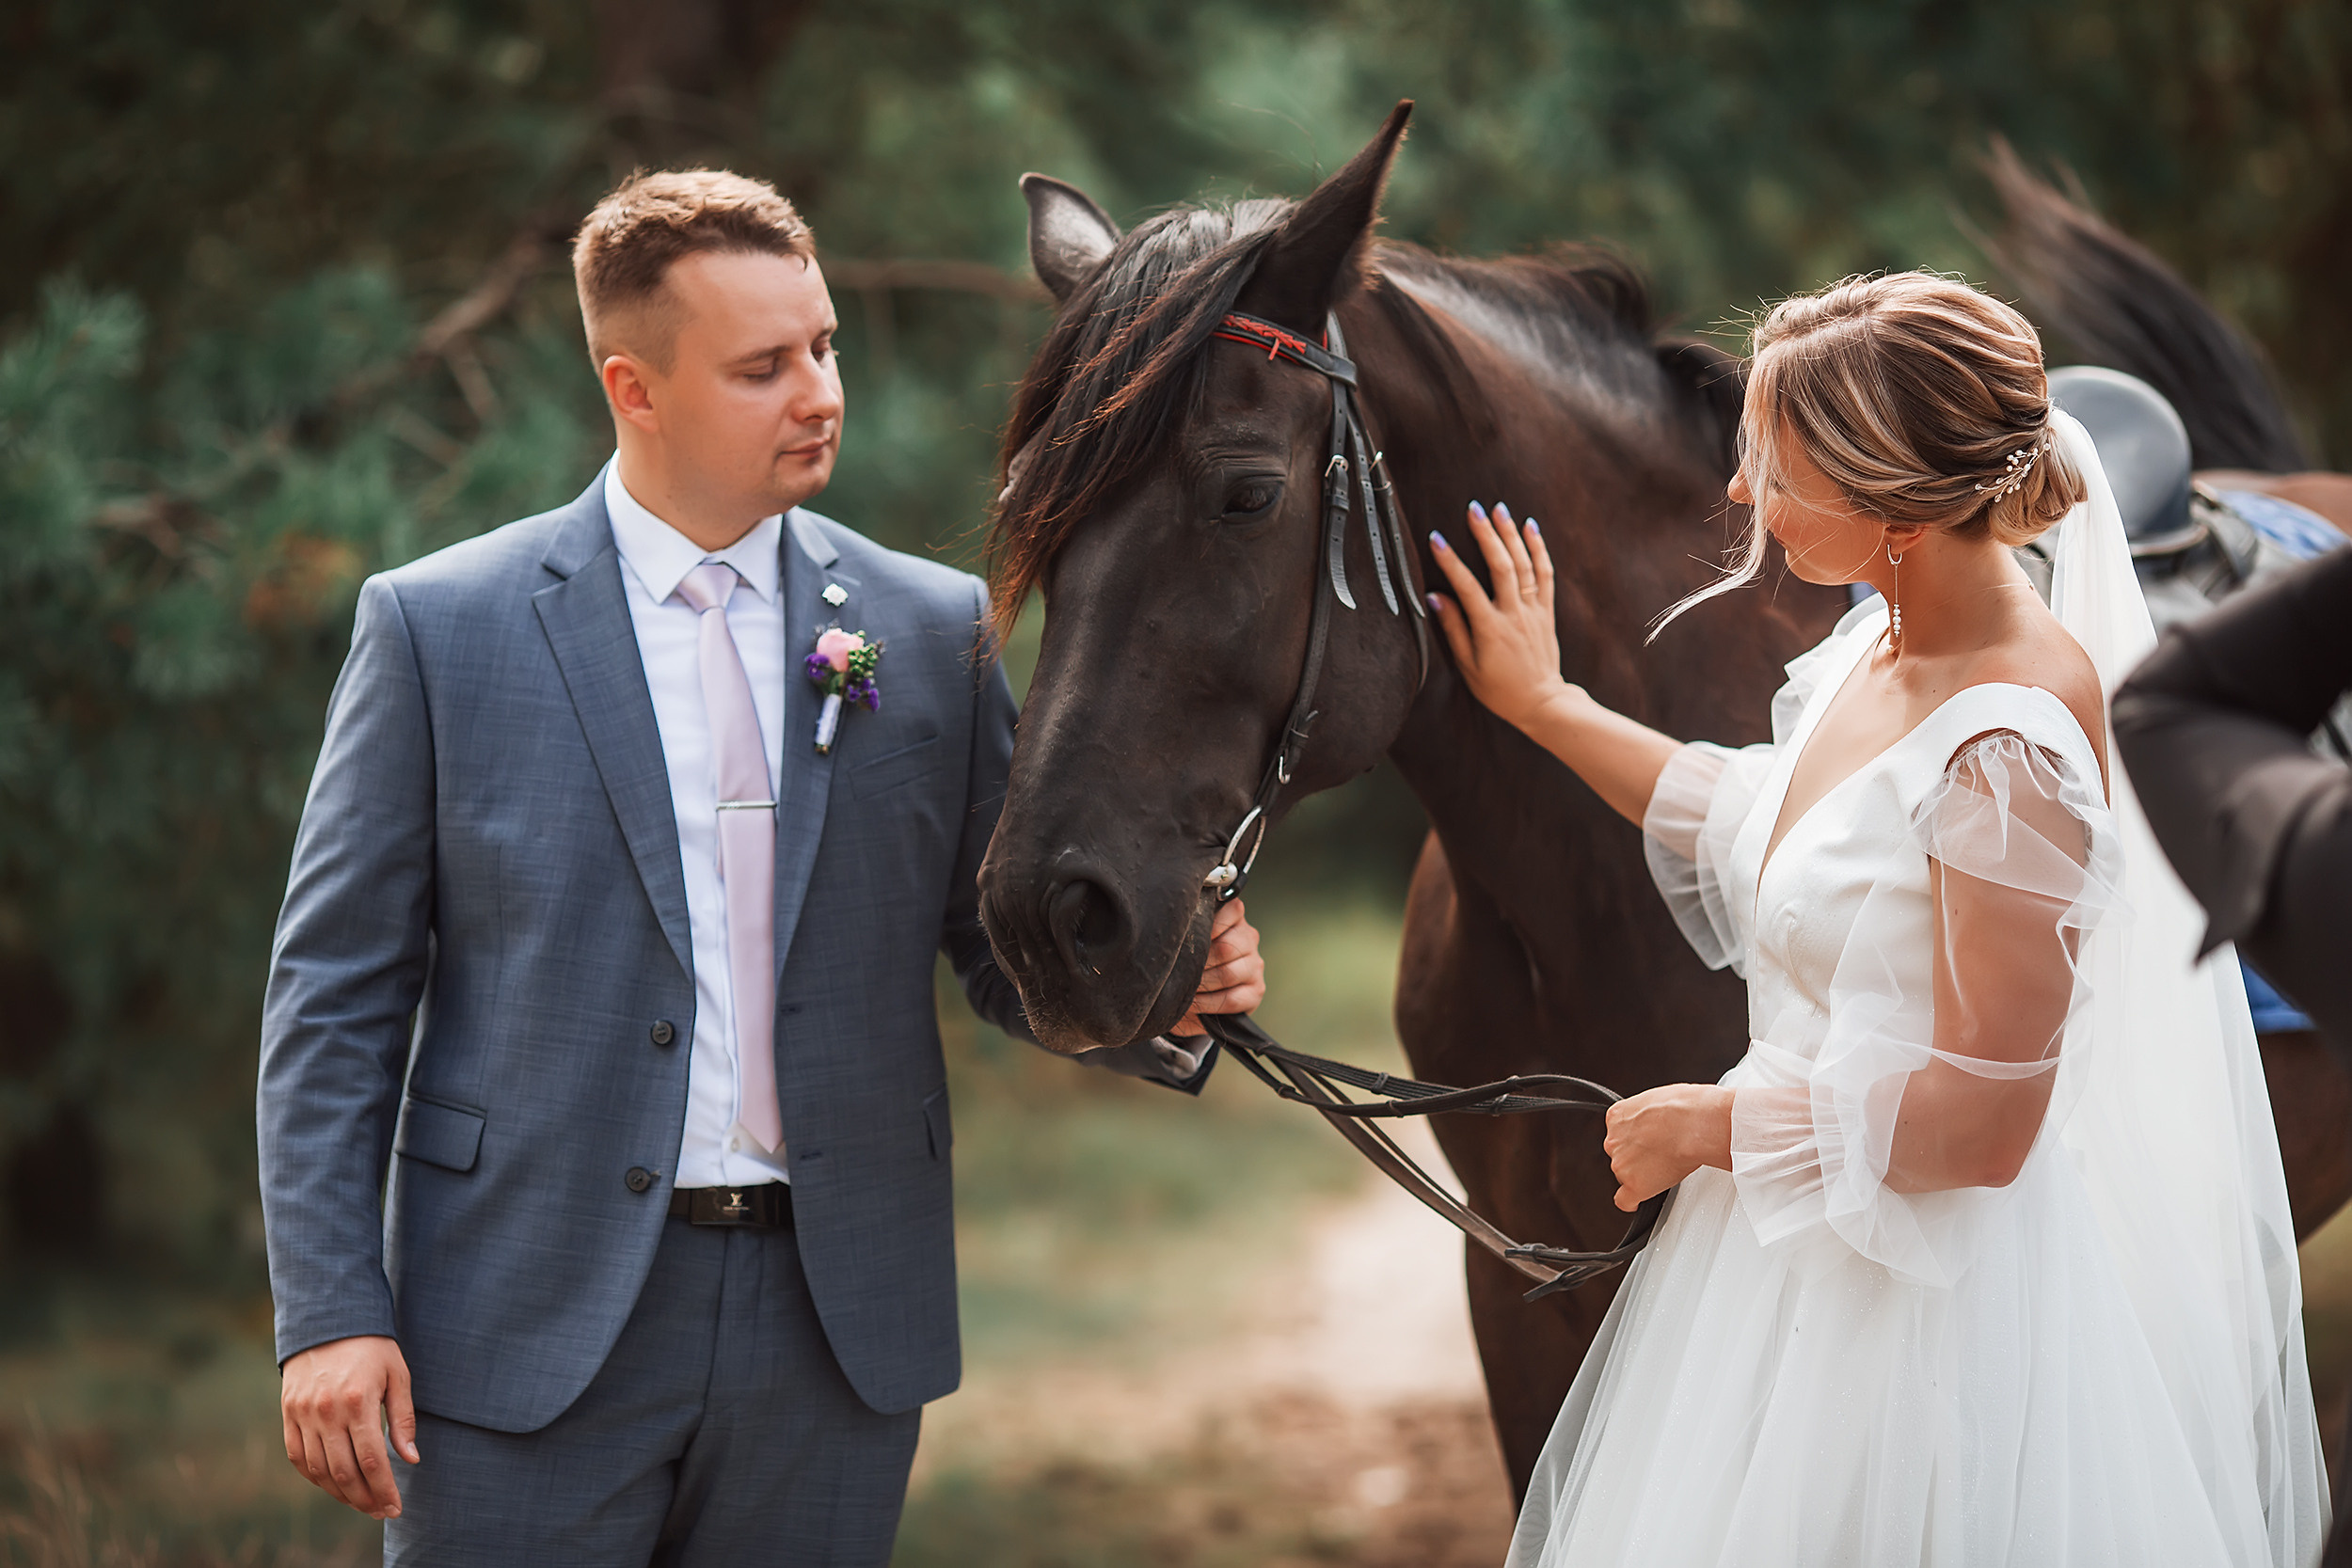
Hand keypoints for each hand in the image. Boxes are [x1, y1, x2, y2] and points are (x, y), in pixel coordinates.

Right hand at [281, 1334, 417, 1519]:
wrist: (328, 1319)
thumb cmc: (372, 1346)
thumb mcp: (397, 1375)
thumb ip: (403, 1419)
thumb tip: (411, 1459)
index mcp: (358, 1401)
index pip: (371, 1461)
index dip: (383, 1489)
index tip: (396, 1507)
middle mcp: (326, 1411)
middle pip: (344, 1472)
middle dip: (365, 1499)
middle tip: (382, 1511)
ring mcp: (303, 1414)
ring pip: (319, 1470)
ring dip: (340, 1494)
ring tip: (362, 1503)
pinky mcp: (288, 1413)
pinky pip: (297, 1457)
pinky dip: (315, 1477)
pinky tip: (333, 1485)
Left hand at [1170, 896, 1265, 1035]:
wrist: (1194, 995)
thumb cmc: (1187, 959)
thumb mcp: (1188, 938)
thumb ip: (1188, 928)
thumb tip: (1173, 929)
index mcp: (1234, 917)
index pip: (1231, 910)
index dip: (1206, 925)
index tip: (1185, 937)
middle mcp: (1249, 937)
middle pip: (1225, 948)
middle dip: (1197, 963)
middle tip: (1177, 971)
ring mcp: (1255, 965)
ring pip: (1228, 974)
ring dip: (1200, 984)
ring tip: (1181, 988)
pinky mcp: (1256, 991)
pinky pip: (1231, 999)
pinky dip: (1207, 1003)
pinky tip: (1192, 1003)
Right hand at [1427, 500, 1573, 731]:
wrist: (1542, 702)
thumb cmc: (1500, 689)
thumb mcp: (1468, 666)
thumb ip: (1454, 629)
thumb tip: (1436, 596)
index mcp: (1490, 629)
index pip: (1467, 588)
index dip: (1450, 561)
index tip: (1436, 539)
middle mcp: (1514, 615)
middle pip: (1501, 566)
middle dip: (1486, 534)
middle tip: (1473, 509)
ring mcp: (1534, 611)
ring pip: (1524, 565)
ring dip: (1511, 534)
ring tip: (1499, 509)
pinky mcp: (1547, 611)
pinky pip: (1545, 574)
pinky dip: (1538, 549)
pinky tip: (1530, 527)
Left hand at [1601, 1084, 1732, 1210]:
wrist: (1693, 1125)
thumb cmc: (1685, 1107)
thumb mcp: (1658, 1098)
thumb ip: (1649, 1114)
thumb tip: (1658, 1118)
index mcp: (1617, 1116)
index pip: (1618, 1134)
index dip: (1635, 1140)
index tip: (1646, 1142)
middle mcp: (1613, 1141)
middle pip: (1620, 1155)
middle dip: (1637, 1156)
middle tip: (1660, 1154)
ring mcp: (1621, 1165)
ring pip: (1626, 1176)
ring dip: (1641, 1174)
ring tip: (1666, 1167)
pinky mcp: (1634, 1185)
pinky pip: (1625, 1201)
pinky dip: (1633, 1201)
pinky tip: (1640, 1200)